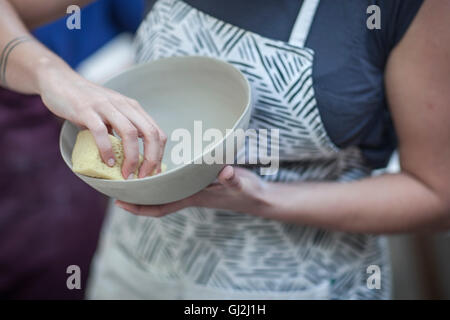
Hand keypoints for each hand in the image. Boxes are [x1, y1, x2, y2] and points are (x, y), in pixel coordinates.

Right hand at [39, 69, 166, 178]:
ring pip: (130, 133)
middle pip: (150, 133)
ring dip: (132, 157)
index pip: (157, 132)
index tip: (153, 172)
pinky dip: (107, 149)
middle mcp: (124, 105)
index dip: (159, 155)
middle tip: (143, 177)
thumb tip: (131, 159)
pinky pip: (101, 132)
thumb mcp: (111, 114)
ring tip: (126, 174)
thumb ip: (121, 131)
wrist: (59, 80)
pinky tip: (107, 162)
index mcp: (133, 108)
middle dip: (151, 159)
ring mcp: (106, 106)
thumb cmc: (87, 102)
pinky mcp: (86, 110)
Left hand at [115, 165, 270, 216]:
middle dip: (135, 196)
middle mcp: (188, 193)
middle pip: (156, 199)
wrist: (257, 197)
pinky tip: (156, 165)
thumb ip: (233, 179)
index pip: (161, 207)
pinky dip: (163, 175)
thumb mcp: (240, 185)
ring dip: (147, 185)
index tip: (119, 203)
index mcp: (193, 197)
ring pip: (163, 190)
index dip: (139, 208)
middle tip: (115, 184)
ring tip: (128, 173)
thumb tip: (227, 172)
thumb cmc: (247, 192)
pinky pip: (175, 180)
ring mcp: (193, 188)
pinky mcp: (199, 180)